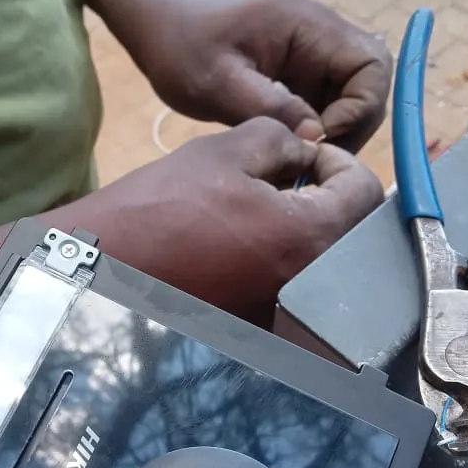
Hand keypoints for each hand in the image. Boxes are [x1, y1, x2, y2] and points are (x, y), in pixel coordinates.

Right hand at [53, 116, 382, 324]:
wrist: (103, 268)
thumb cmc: (160, 208)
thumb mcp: (225, 152)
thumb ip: (282, 140)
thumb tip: (304, 151)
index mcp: (310, 238)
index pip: (364, 191)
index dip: (338, 162)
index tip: (306, 156)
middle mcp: (309, 285)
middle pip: (350, 232)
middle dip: (327, 197)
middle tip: (288, 177)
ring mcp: (284, 314)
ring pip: (322, 262)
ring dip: (306, 229)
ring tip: (262, 208)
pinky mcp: (258, 328)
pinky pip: (291, 289)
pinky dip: (282, 262)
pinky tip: (244, 243)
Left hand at [133, 0, 391, 153]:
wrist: (158, 26)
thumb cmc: (180, 45)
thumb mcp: (217, 81)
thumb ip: (268, 106)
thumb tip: (314, 137)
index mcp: (311, 26)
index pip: (373, 66)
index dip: (360, 108)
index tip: (319, 139)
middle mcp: (321, 38)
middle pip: (370, 87)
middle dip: (351, 127)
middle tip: (312, 161)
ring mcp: (311, 58)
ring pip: (351, 102)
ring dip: (334, 134)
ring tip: (297, 162)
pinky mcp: (298, 77)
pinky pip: (325, 107)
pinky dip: (315, 133)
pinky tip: (288, 154)